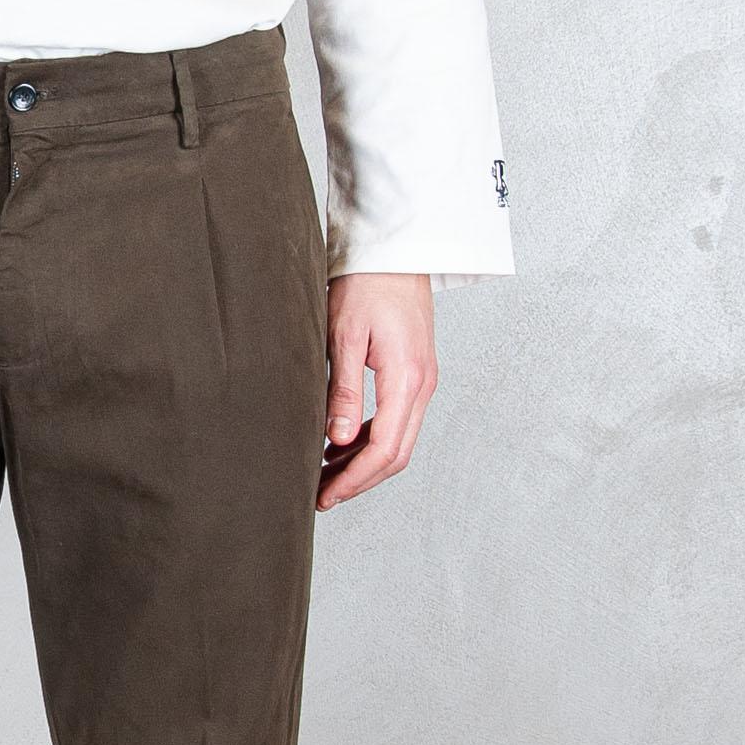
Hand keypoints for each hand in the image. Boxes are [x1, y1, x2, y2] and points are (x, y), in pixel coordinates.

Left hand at [318, 273, 437, 510]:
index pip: (384, 450)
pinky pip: (397, 422)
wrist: (394, 248)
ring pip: (398, 441)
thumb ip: (343, 392)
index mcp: (407, 379)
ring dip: (364, 463)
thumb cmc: (366, 283)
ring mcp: (422, 381)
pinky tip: (339, 444)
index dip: (354, 480)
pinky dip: (369, 441)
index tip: (326, 496)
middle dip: (359, 480)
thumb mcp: (344, 337)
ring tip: (324, 474)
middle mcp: (422, 385)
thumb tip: (336, 441)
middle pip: (396, 455)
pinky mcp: (414, 374)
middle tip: (322, 496)